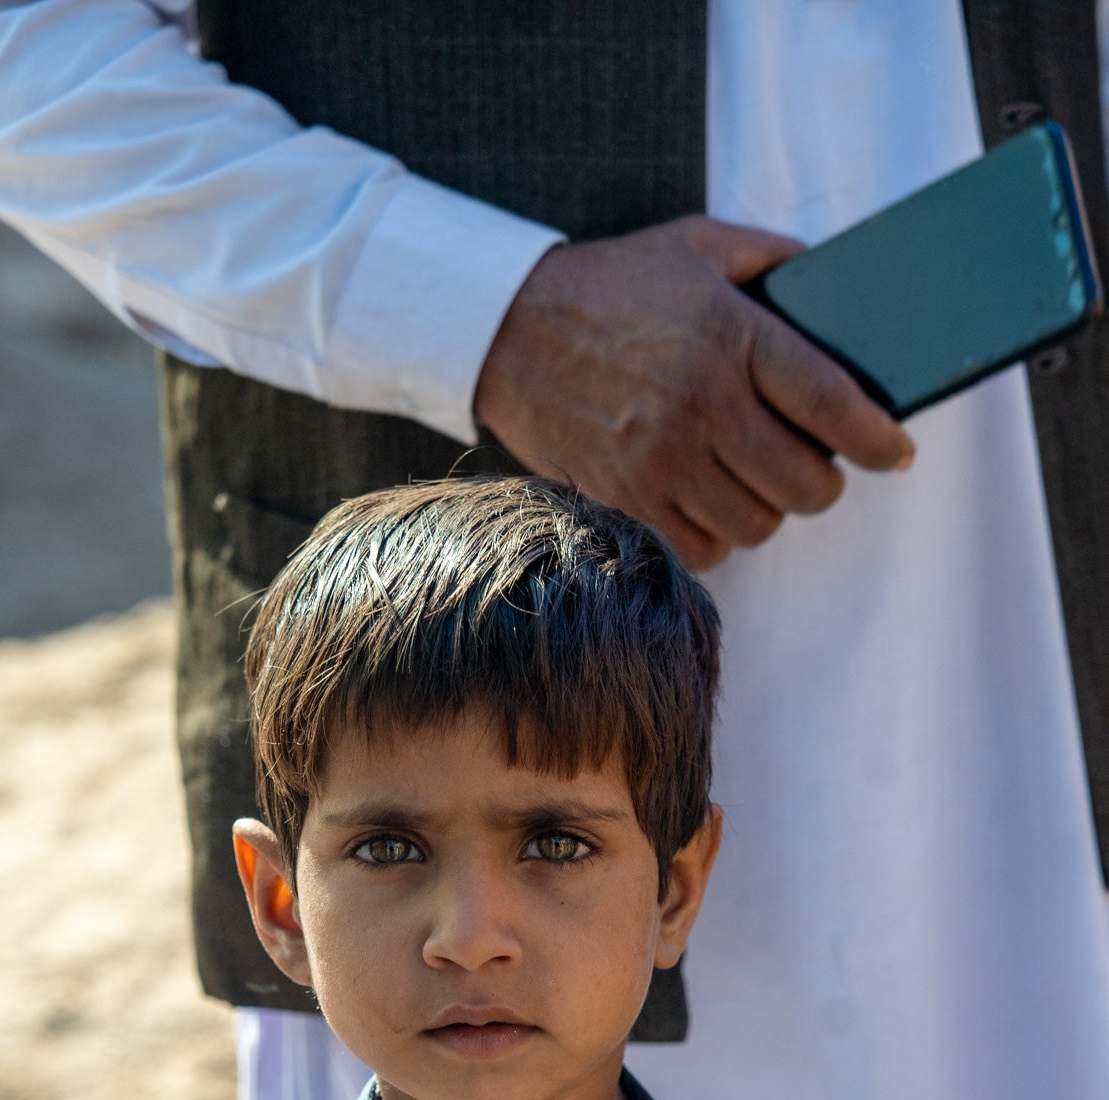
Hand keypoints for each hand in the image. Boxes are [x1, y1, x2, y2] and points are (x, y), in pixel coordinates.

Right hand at [473, 215, 914, 569]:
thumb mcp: (695, 245)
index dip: (878, 439)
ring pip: (758, 524)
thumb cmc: (611, 286)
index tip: (897, 452)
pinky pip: (703, 549)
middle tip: (813, 470)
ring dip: (767, 510)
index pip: (833, 404)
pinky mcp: (626, 497)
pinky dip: (717, 537)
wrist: (506, 329)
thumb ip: (768, 258)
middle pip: (804, 485)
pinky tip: (708, 503)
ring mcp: (662, 459)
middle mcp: (703, 404)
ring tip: (753, 482)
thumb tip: (831, 279)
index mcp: (732, 335)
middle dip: (821, 484)